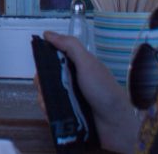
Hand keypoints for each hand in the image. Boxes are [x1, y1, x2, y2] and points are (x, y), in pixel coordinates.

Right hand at [42, 30, 139, 153]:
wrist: (115, 124)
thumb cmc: (103, 90)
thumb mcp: (88, 64)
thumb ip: (70, 46)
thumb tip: (47, 33)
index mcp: (76, 66)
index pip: (51, 59)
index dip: (43, 62)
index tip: (42, 68)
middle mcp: (71, 81)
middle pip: (45, 77)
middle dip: (42, 84)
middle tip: (48, 89)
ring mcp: (69, 98)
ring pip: (45, 94)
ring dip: (44, 100)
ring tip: (51, 106)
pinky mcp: (67, 113)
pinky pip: (50, 110)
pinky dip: (48, 112)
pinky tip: (52, 114)